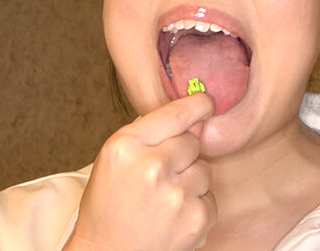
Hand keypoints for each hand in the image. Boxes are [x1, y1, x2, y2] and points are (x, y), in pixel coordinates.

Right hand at [65, 93, 216, 250]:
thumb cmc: (109, 204)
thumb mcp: (115, 158)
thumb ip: (151, 133)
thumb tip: (195, 117)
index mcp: (127, 146)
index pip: (174, 114)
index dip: (196, 105)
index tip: (207, 101)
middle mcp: (152, 166)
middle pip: (192, 142)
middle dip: (182, 156)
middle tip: (158, 176)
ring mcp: (176, 194)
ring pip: (204, 170)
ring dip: (191, 182)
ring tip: (163, 199)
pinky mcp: (195, 219)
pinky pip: (210, 198)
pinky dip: (197, 207)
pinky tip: (172, 216)